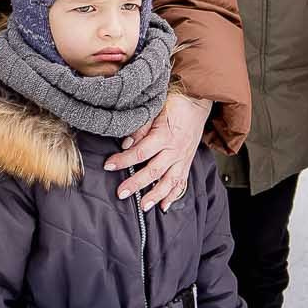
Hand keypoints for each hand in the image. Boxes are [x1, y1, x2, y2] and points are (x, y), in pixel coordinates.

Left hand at [105, 91, 211, 210]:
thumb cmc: (175, 102)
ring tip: (143, 206)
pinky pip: (181, 182)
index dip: (123, 160)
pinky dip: (173, 195)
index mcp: (164, 136)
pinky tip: (164, 205)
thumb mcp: (155, 109)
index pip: (140, 153)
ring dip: (155, 195)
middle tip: (121, 193)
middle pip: (153, 171)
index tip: (108, 165)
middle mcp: (175, 150)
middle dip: (136, 184)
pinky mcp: (187, 161)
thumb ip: (141, 127)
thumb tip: (126, 143)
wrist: (198, 101)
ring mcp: (182, 158)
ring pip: (169, 181)